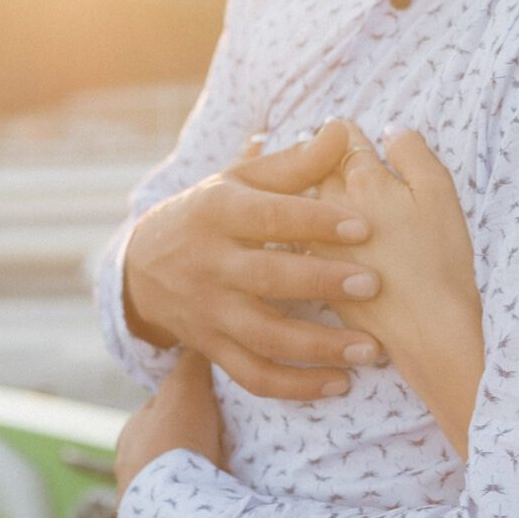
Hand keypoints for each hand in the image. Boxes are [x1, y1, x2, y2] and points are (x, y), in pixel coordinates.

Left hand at [116, 351, 225, 498]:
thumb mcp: (186, 389)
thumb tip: (198, 339)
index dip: (185, 407)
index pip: (159, 413)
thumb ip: (191, 364)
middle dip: (188, 446)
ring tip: (221, 478)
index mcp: (130, 435)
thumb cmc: (176, 442)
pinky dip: (193, 506)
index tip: (211, 409)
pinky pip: (178, 512)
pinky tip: (212, 505)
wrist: (175, 507)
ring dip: (191, 479)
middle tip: (221, 445)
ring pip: (171, 482)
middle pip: (164, 449)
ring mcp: (139, 505)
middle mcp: (128, 470)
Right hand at [121, 125, 383, 400]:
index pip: (270, 217)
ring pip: (265, 337)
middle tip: (374, 284)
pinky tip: (338, 383)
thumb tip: (341, 131)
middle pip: (268, 278)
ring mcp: (210, 312)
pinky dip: (296, 386)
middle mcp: (211, 265)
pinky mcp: (213, 348)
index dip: (316, 222)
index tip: (365, 225)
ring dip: (319, 347)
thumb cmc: (211, 214)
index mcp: (218, 213)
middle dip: (322, 282)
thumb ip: (295, 164)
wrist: (144, 268)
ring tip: (371, 349)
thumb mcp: (240, 181)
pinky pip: (254, 376)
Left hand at [317, 125, 485, 453]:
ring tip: (325, 206)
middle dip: (318, 162)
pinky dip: (306, 240)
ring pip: (298, 210)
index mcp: (359, 179)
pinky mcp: (310, 279)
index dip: (345, 132)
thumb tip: (391, 130)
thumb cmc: (441, 262)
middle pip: (310, 170)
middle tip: (327, 159)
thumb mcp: (440, 196)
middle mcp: (324, 208)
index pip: (339, 137)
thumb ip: (414, 155)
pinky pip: (299, 247)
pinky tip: (322, 248)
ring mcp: (311, 245)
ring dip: (307, 204)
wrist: (426, 333)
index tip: (347, 133)